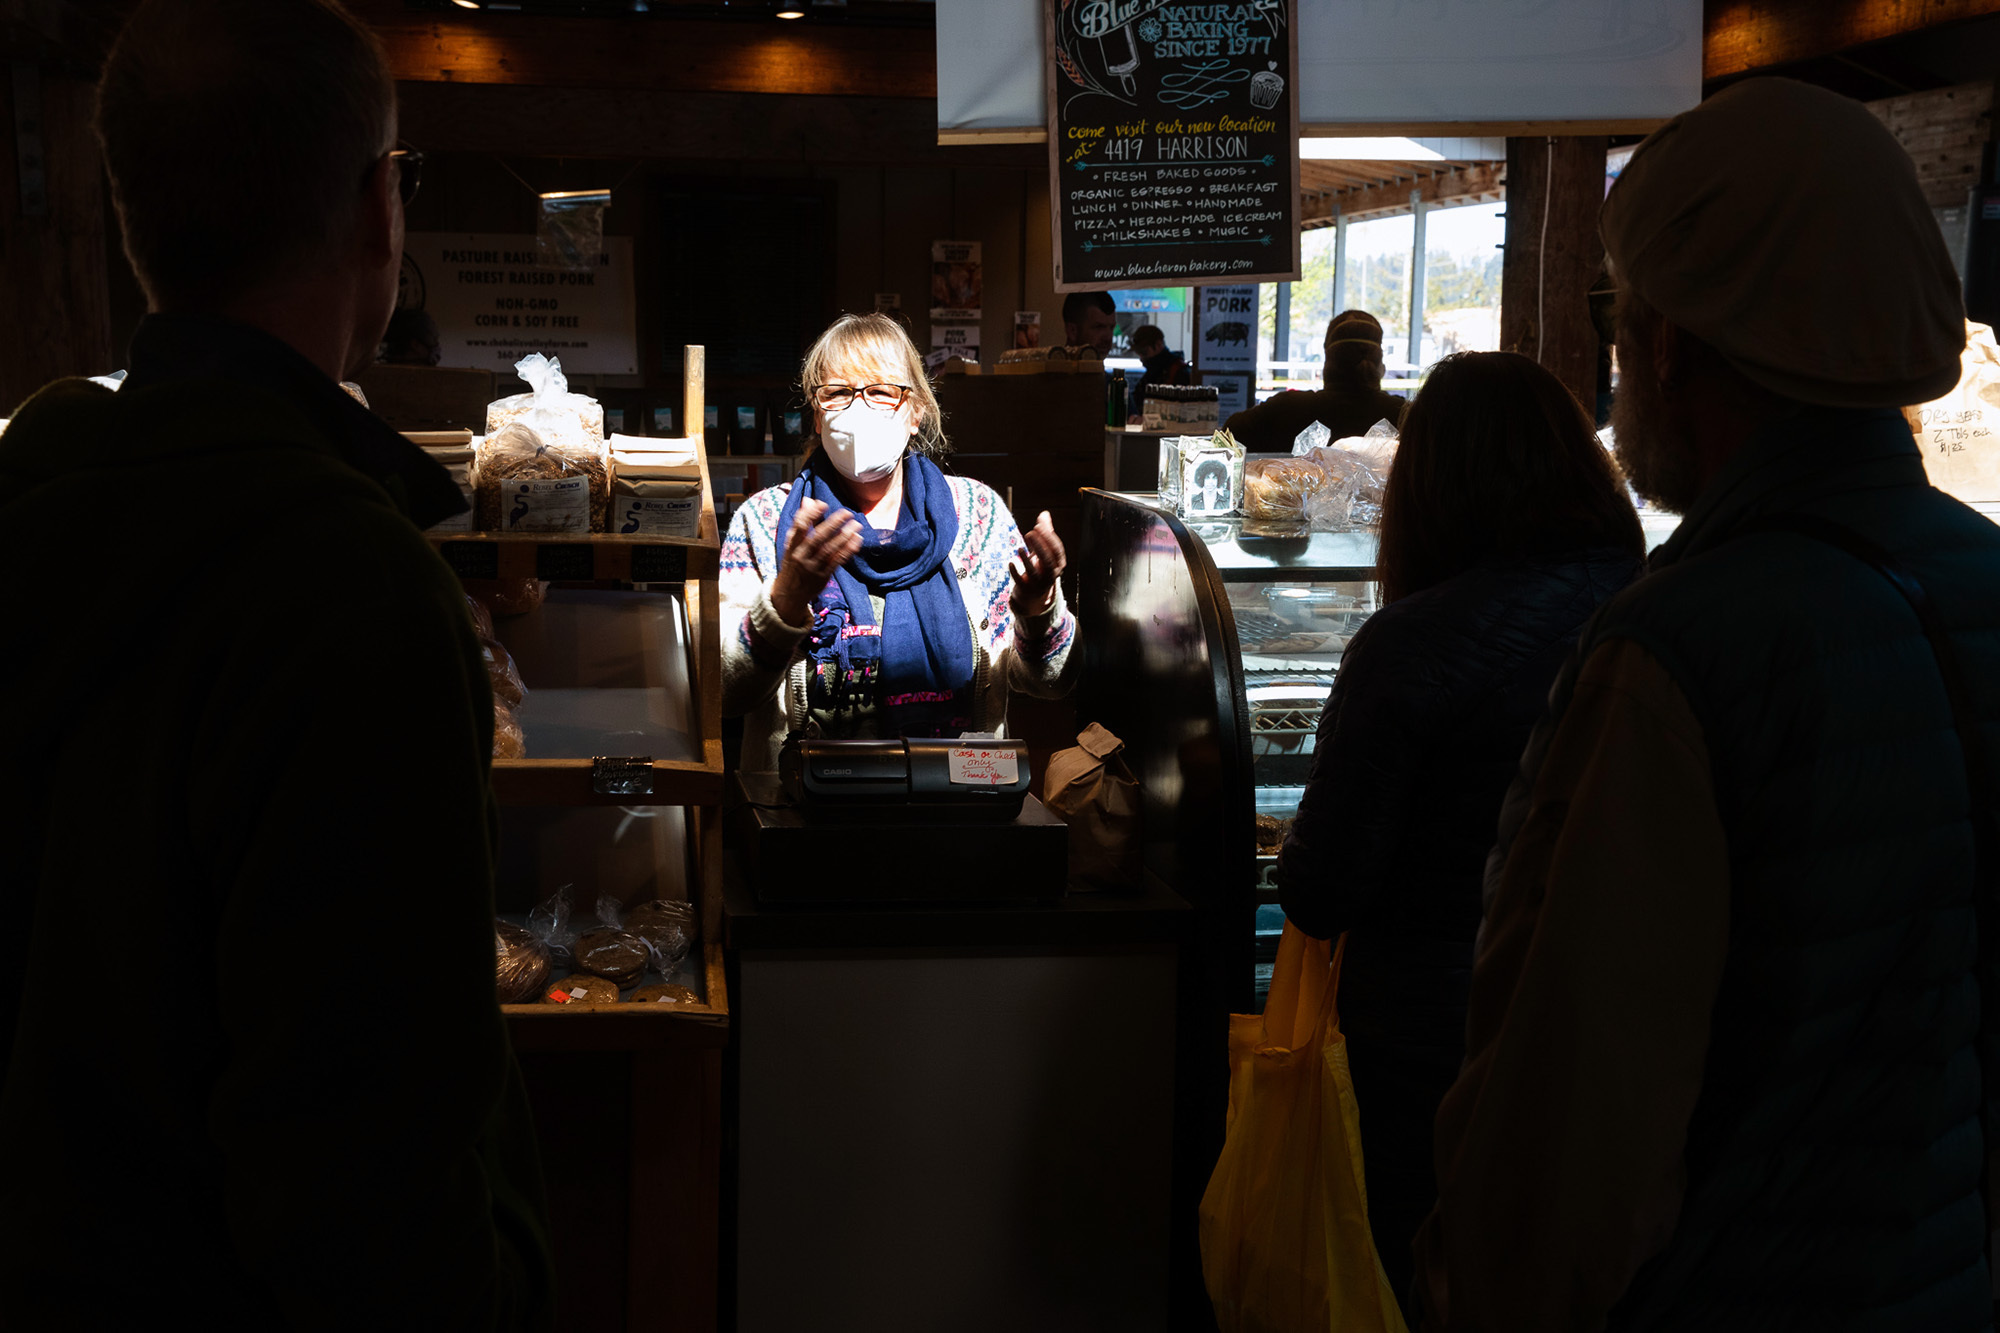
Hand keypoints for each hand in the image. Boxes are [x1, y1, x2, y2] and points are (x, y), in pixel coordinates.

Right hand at [771, 498, 861, 626]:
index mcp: (792, 545)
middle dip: (832, 524)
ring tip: (856, 525)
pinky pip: (837, 561)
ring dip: (844, 536)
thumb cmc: (793, 563)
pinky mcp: (823, 576)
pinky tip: (857, 540)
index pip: (799, 527)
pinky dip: (847, 550)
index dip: (810, 514)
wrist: (789, 594)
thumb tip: (808, 500)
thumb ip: (801, 522)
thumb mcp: (792, 543)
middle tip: (846, 512)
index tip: (822, 504)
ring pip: (829, 550)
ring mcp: (812, 567)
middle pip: (817, 538)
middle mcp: (801, 555)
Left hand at [1009, 511, 1066, 617]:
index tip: (1038, 526)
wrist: (1034, 595)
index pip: (1057, 550)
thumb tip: (1044, 513)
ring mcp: (1039, 584)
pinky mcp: (1026, 590)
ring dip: (1027, 561)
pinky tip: (1010, 562)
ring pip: (1035, 573)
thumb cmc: (1040, 567)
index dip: (1048, 538)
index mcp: (1058, 564)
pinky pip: (1021, 582)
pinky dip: (1016, 573)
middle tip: (1030, 532)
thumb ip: (1045, 533)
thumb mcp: (1044, 551)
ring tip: (1019, 548)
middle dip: (1040, 547)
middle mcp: (1051, 575)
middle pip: (1048, 561)